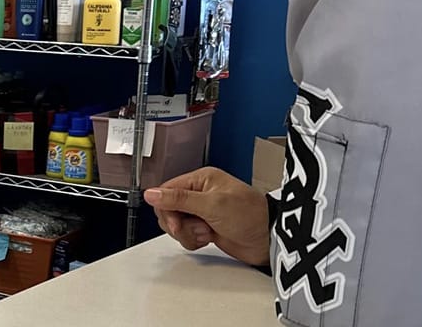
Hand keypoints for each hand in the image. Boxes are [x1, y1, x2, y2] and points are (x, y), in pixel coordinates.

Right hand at [144, 167, 270, 266]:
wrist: (270, 240)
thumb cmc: (251, 215)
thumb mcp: (212, 204)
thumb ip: (179, 199)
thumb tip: (151, 193)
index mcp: (201, 180)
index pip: (167, 191)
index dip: (167, 209)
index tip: (176, 223)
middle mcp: (199, 194)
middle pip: (168, 210)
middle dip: (178, 224)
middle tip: (196, 229)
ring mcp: (202, 212)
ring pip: (175, 224)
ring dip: (187, 234)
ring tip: (206, 233)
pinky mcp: (205, 228)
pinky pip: (185, 235)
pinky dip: (193, 241)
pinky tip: (208, 238)